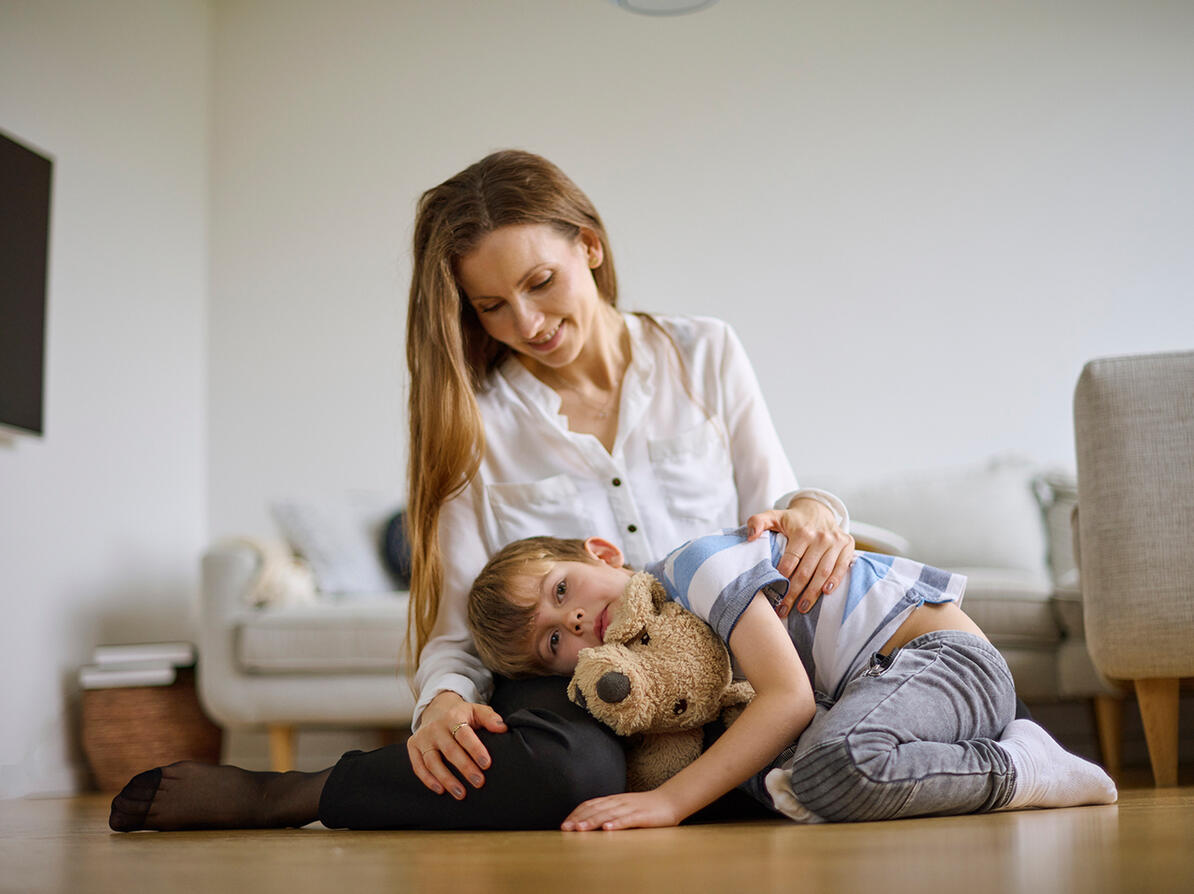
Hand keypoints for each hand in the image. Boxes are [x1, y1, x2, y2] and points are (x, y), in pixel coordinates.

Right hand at [406, 690, 506, 798]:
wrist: (436, 709)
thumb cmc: (462, 714)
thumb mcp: (476, 710)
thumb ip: (490, 718)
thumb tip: (503, 728)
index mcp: (453, 717)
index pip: (464, 734)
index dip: (475, 749)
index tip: (487, 764)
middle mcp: (435, 728)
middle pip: (450, 750)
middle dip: (465, 768)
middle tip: (479, 782)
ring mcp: (423, 738)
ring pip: (432, 761)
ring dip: (446, 779)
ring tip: (461, 793)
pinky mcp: (413, 746)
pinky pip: (418, 766)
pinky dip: (428, 780)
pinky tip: (441, 790)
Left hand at [561, 790, 682, 830]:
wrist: (670, 800)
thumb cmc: (645, 807)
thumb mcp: (623, 806)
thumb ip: (608, 811)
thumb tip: (588, 821)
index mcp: (613, 800)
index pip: (590, 805)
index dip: (576, 814)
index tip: (564, 824)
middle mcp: (619, 802)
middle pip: (596, 809)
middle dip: (579, 819)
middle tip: (566, 828)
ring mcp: (631, 808)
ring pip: (609, 814)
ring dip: (593, 821)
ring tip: (581, 829)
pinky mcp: (643, 815)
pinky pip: (628, 820)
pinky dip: (617, 824)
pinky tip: (608, 829)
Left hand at [746, 498, 853, 617]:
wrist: (818, 509)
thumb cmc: (793, 519)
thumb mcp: (774, 516)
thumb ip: (757, 522)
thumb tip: (750, 537)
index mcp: (801, 532)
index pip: (791, 560)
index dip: (781, 577)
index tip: (773, 593)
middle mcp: (820, 537)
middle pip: (806, 571)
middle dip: (794, 593)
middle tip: (784, 608)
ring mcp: (835, 542)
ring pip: (823, 572)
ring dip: (813, 593)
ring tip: (801, 608)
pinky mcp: (847, 545)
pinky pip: (841, 567)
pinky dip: (835, 581)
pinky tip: (825, 593)